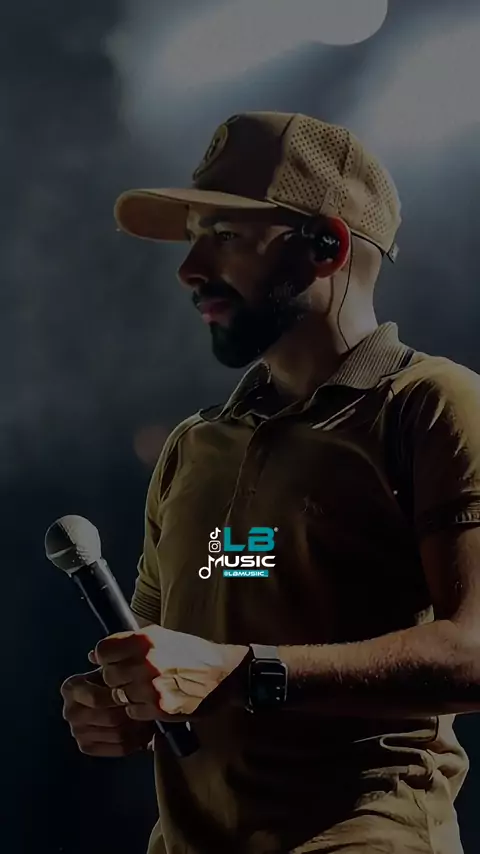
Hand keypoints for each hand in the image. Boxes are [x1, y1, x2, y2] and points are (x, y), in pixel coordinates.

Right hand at [61, 668, 154, 756]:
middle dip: (132, 712)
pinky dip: (135, 741)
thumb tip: (102, 658)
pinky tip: (144, 731)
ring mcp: (77, 732)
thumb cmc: (114, 677)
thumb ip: (112, 663)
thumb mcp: (112, 666)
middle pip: (109, 718)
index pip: (97, 698)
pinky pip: (118, 748)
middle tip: (151, 708)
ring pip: (117, 734)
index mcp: (70, 689)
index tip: (138, 692)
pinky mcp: (87, 746)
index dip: (120, 696)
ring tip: (151, 717)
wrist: (112, 696)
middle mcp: (69, 712)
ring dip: (138, 727)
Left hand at [89, 626, 248, 721]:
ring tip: (144, 687)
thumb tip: (94, 655)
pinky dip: (137, 707)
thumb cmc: (192, 653)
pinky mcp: (159, 709)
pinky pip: (132, 711)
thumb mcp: (163, 637)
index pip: (104, 650)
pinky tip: (152, 699)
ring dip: (127, 693)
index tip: (111, 660)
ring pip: (118, 695)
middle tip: (131, 675)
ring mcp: (151, 688)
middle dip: (116, 677)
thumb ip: (129, 643)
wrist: (224, 675)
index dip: (105, 657)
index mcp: (146, 640)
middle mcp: (146, 662)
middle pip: (108, 675)